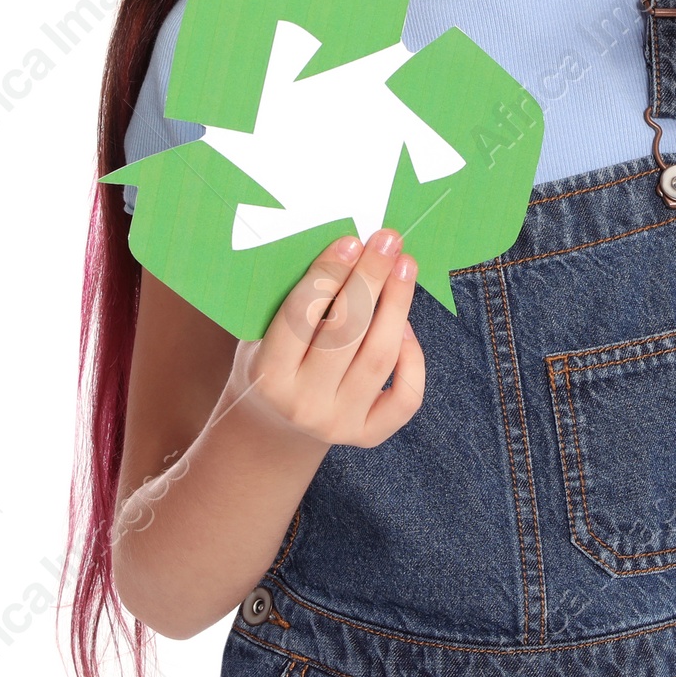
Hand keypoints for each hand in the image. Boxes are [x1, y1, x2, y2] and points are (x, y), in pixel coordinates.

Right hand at [225, 228, 425, 449]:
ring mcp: (338, 424)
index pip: (300, 317)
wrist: (275, 427)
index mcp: (267, 374)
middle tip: (387, 241)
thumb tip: (347, 250)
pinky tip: (405, 325)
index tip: (351, 241)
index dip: (328, 276)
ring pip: (380, 358)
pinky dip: (413, 357)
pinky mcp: (368, 435)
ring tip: (405, 266)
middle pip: (346, 333)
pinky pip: (405, 396)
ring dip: (397, 304)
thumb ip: (295, 300)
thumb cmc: (273, 360)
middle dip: (370, 279)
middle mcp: (303, 404)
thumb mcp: (263, 332)